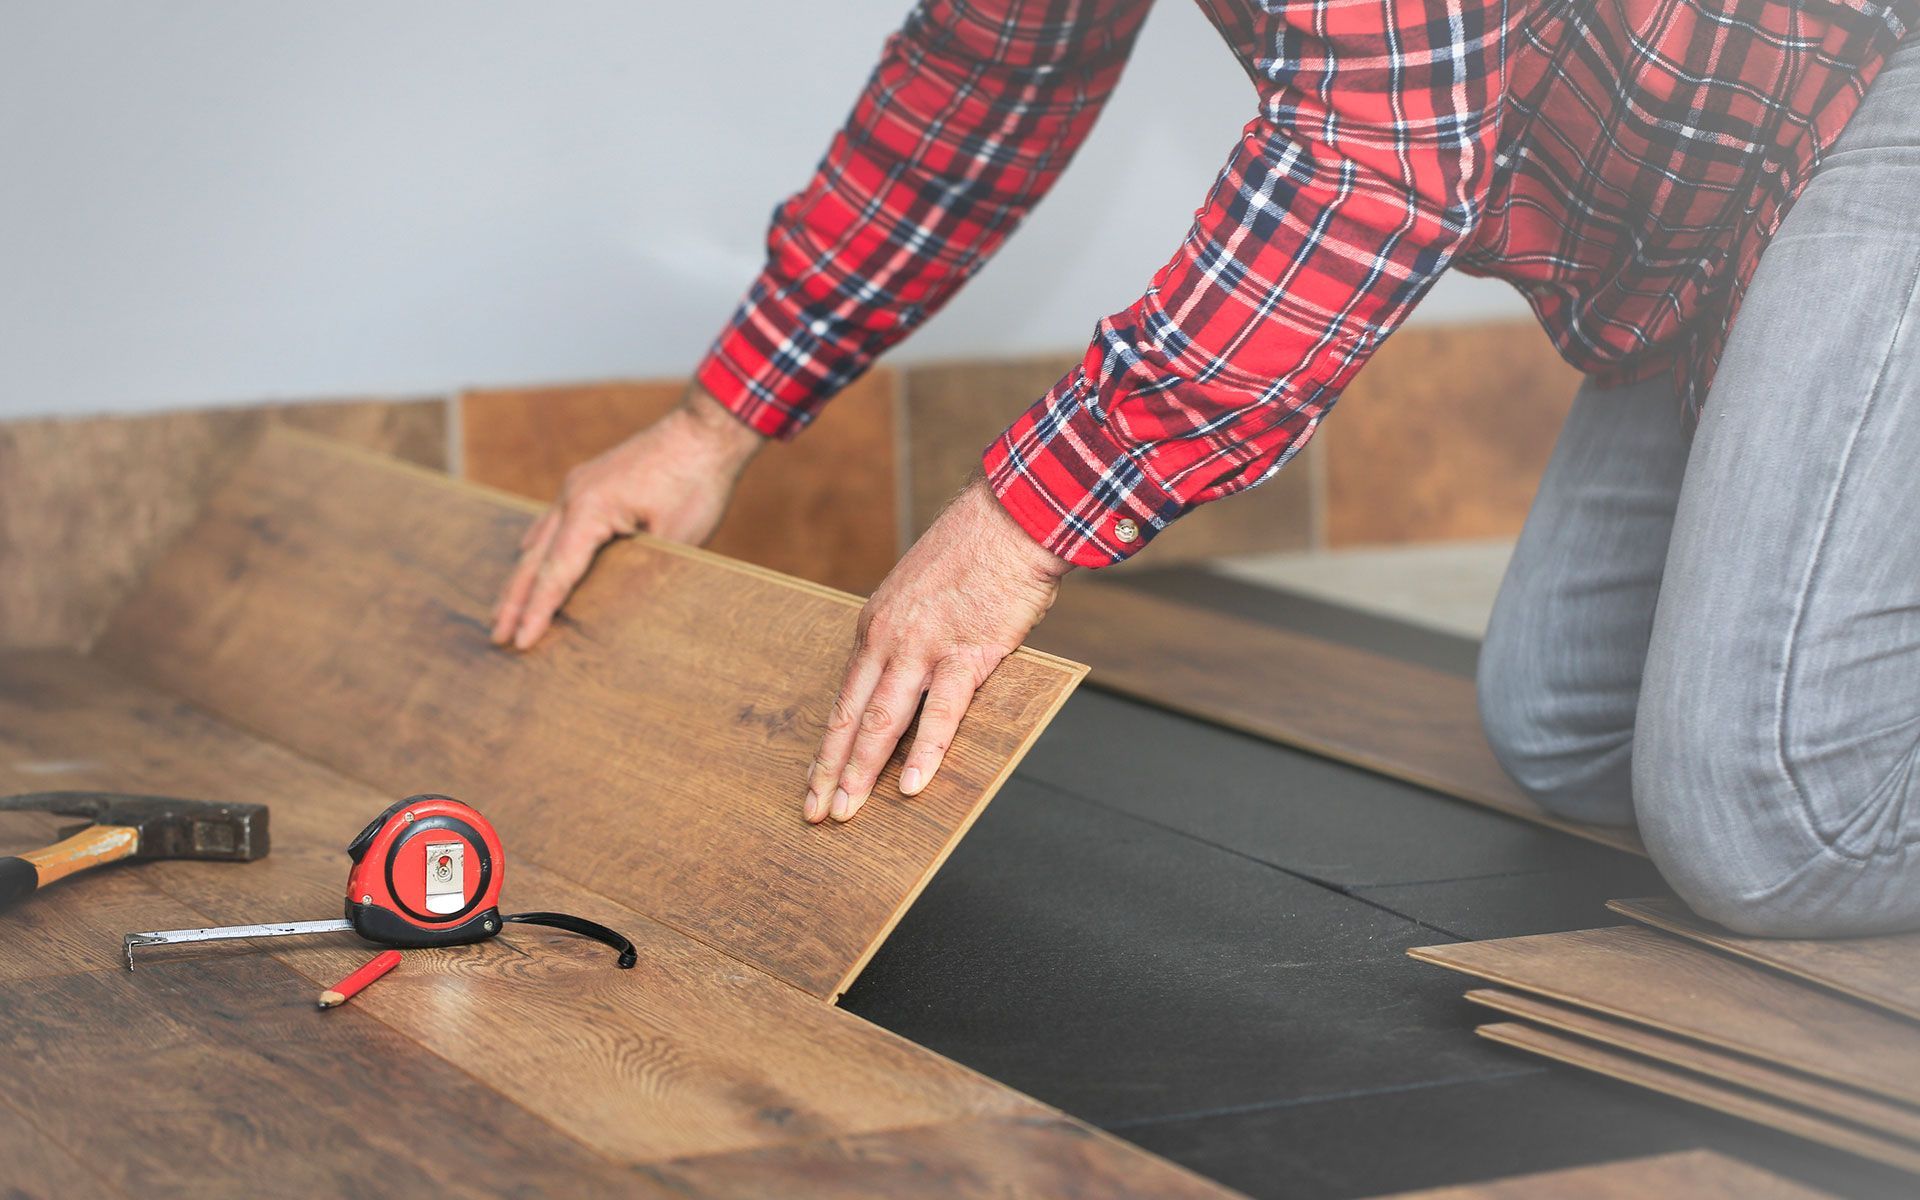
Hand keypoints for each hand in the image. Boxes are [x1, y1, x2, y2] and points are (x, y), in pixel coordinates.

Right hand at [491, 385, 764, 648]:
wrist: (706, 429)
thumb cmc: (696, 483)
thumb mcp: (674, 540)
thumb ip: (639, 570)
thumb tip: (616, 601)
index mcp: (589, 510)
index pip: (555, 574)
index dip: (537, 612)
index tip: (520, 642)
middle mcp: (572, 496)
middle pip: (534, 560)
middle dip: (514, 601)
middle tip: (497, 637)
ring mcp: (578, 486)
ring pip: (539, 540)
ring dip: (522, 577)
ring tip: (504, 611)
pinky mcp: (590, 482)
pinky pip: (554, 521)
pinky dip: (539, 548)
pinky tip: (528, 559)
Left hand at [805, 478, 1072, 823]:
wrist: (1010, 517)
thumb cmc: (974, 553)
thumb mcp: (919, 593)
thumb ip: (909, 635)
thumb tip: (910, 677)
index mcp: (875, 625)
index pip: (844, 697)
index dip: (828, 744)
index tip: (815, 779)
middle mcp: (888, 639)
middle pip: (851, 717)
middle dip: (830, 770)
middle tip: (815, 812)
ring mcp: (924, 647)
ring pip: (882, 722)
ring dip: (862, 771)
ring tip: (847, 812)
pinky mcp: (966, 653)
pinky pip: (942, 713)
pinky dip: (925, 752)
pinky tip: (913, 785)